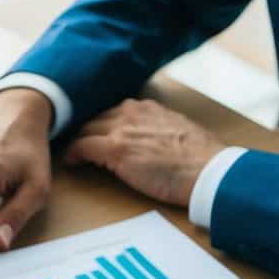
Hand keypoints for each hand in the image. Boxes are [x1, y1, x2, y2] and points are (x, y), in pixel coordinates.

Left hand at [65, 99, 222, 206]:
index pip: (115, 113)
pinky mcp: (114, 149)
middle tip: (76, 145)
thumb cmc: (200, 159)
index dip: (102, 126)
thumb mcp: (178, 132)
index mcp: (149, 108)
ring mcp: (122, 129)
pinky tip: (70, 162)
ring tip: (72, 154)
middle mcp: (133, 112)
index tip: (96, 135)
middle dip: (86, 132)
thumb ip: (159, 130)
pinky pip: (81, 147)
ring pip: (86, 130)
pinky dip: (72, 154)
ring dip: (77, 142)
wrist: (207, 170)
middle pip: (96, 119)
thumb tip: (152, 142)